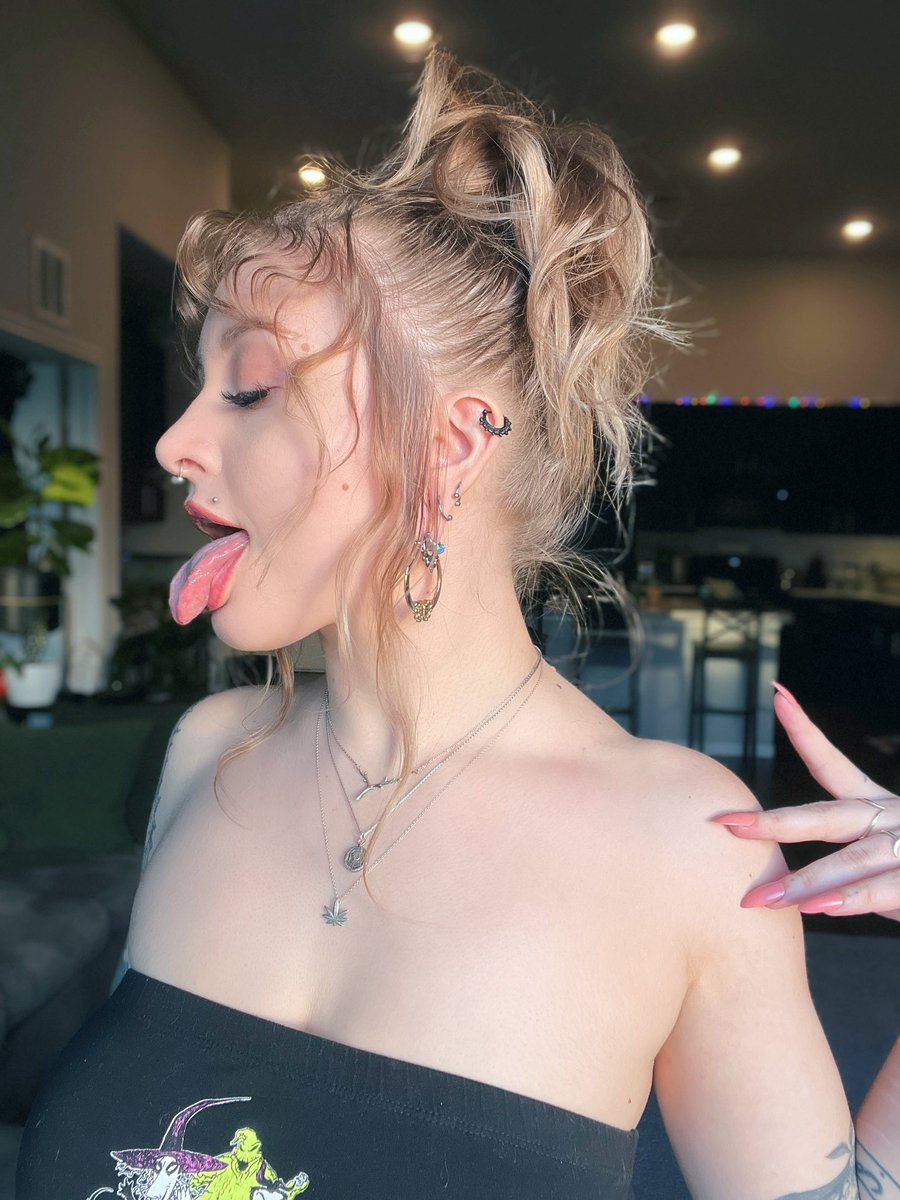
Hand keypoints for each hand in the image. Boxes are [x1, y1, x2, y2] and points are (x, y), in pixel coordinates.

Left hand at [711, 683, 899, 921]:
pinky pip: (885, 890)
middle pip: (826, 816)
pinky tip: (819, 909)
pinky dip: (852, 900)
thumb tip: (801, 890)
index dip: (804, 731)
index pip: (834, 765)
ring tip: (762, 899)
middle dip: (774, 823)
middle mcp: (893, 817)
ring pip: (849, 861)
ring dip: (803, 882)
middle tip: (726, 824)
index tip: (777, 693)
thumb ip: (851, 870)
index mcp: (880, 805)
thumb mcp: (887, 859)